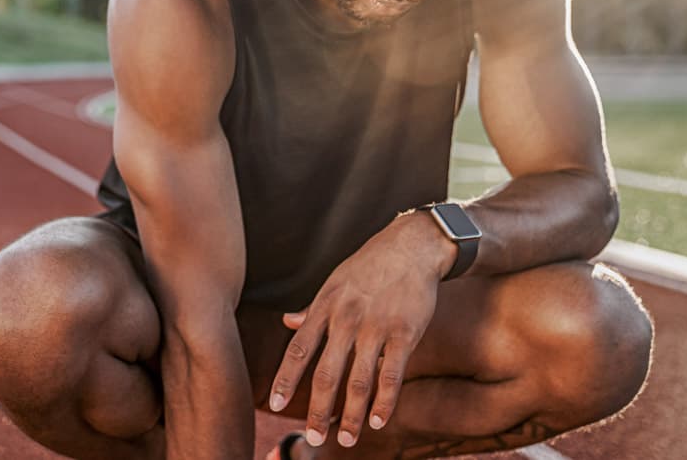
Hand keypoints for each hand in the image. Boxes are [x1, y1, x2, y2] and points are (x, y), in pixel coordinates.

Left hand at [267, 213, 453, 449]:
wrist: (411, 246)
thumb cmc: (369, 266)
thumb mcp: (334, 282)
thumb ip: (312, 308)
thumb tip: (287, 321)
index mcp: (325, 307)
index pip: (298, 349)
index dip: (285, 379)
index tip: (274, 405)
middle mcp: (345, 319)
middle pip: (325, 373)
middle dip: (318, 410)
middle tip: (313, 438)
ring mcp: (375, 327)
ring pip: (358, 380)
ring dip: (352, 415)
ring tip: (347, 440)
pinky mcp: (404, 333)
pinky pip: (391, 374)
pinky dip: (384, 401)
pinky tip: (378, 421)